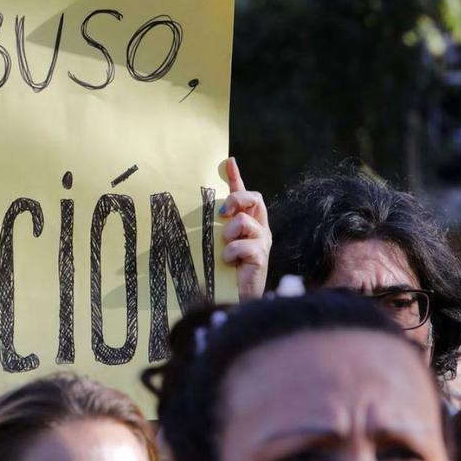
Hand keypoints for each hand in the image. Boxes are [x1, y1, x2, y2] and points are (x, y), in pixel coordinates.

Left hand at [219, 157, 270, 300]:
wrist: (233, 298)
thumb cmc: (221, 272)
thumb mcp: (214, 243)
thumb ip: (212, 227)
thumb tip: (198, 211)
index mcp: (247, 224)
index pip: (245, 195)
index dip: (237, 177)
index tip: (228, 161)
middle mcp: (259, 229)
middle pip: (256, 199)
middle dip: (238, 199)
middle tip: (222, 214)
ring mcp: (262, 242)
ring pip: (246, 221)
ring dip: (230, 232)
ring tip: (223, 248)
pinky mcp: (261, 257)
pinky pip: (246, 245)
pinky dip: (231, 252)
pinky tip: (227, 262)